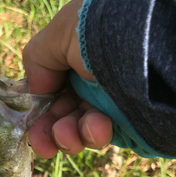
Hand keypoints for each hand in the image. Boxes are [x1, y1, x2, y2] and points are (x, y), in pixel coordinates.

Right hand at [23, 0, 112, 157]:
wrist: (146, 43)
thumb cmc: (100, 32)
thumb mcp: (60, 31)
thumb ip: (37, 58)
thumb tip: (35, 88)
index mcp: (75, 58)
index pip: (51, 91)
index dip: (38, 111)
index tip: (29, 127)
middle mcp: (91, 80)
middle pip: (61, 115)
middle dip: (48, 132)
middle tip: (43, 145)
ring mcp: (109, 102)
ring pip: (79, 130)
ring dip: (68, 136)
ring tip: (69, 137)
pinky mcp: (126, 120)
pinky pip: (102, 135)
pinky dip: (93, 136)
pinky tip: (96, 128)